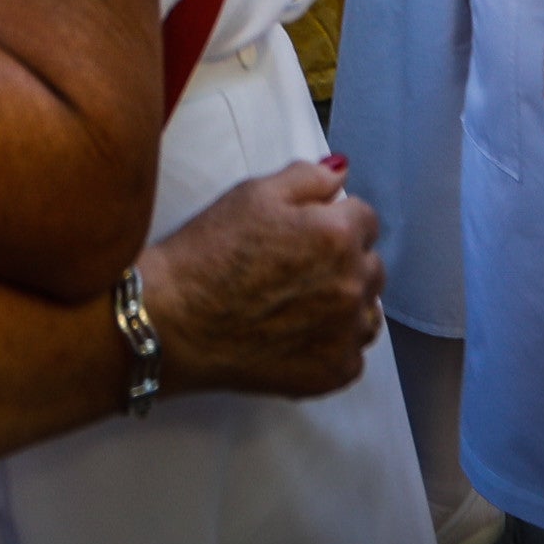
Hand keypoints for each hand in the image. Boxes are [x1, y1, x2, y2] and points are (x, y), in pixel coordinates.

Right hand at [140, 158, 384, 399]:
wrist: (172, 321)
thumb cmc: (207, 254)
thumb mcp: (251, 195)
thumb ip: (307, 177)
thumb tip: (341, 172)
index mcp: (337, 235)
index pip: (366, 218)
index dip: (334, 220)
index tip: (307, 232)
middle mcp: (352, 284)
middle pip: (371, 265)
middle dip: (344, 260)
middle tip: (296, 268)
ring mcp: (346, 333)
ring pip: (368, 310)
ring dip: (346, 303)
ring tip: (298, 304)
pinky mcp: (334, 371)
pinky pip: (353, 351)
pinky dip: (333, 343)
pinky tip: (296, 334)